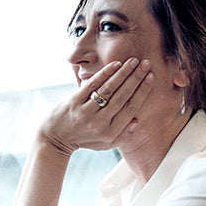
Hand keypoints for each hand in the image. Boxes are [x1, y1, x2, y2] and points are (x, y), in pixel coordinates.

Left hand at [39, 57, 154, 154]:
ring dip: (123, 73)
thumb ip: (122, 135)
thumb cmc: (84, 139)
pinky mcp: (74, 101)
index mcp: (109, 133)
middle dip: (136, 79)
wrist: (54, 137)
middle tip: (146, 64)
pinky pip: (92, 85)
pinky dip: (105, 73)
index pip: (130, 109)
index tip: (150, 78)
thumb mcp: (104, 144)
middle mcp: (98, 123)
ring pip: (109, 89)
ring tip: (134, 61)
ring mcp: (85, 112)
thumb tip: (136, 121)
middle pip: (122, 97)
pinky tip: (116, 64)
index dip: (142, 92)